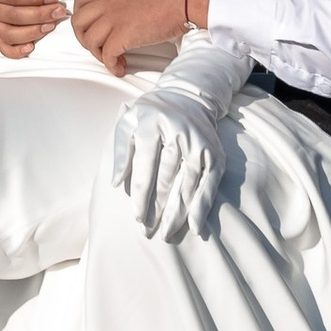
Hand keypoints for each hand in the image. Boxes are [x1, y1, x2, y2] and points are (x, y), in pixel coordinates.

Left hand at [69, 0, 195, 77]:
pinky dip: (110, 65)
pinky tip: (120, 67)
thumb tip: (126, 9)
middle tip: (97, 46)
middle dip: (84, 38)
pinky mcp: (124, 35)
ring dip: (97, 54)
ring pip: (89, 40)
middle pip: (78, 22)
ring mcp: (114, 19)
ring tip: (112, 59)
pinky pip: (106, 55)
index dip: (81, 16)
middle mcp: (109, 3)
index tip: (89, 27)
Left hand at [111, 84, 224, 242]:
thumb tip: (116, 183)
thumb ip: (120, 150)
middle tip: (147, 232)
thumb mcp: (128, 122)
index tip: (136, 217)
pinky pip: (209, 183)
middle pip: (167, 176)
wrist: (188, 96)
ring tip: (166, 234)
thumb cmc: (150, 115)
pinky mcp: (215, 153)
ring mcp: (199, 142)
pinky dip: (202, 205)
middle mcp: (178, 131)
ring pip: (188, 182)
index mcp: (152, 122)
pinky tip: (195, 226)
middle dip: (157, 206)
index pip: (145, 162)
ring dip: (177, 211)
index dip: (141, 192)